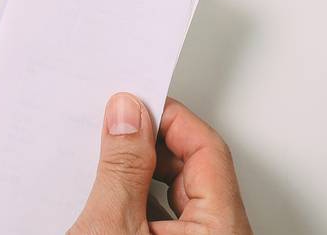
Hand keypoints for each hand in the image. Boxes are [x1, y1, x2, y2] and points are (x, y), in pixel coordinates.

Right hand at [68, 94, 252, 234]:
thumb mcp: (113, 225)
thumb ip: (122, 168)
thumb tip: (127, 116)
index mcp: (220, 229)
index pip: (207, 149)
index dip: (169, 119)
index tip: (135, 105)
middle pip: (193, 169)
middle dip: (150, 144)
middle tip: (116, 128)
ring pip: (175, 194)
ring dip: (140, 172)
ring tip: (107, 161)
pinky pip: (164, 217)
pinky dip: (137, 199)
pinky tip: (107, 192)